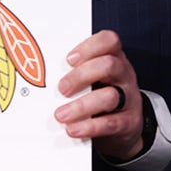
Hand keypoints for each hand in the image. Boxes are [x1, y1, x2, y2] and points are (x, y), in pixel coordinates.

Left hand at [54, 30, 144, 161]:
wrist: (126, 123)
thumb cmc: (102, 94)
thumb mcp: (94, 77)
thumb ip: (76, 72)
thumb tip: (42, 73)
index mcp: (114, 58)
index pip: (109, 41)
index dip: (89, 47)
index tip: (69, 59)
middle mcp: (123, 75)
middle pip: (109, 65)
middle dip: (81, 76)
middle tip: (62, 88)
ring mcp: (128, 98)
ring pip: (110, 96)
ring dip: (81, 106)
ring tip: (61, 115)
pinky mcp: (128, 122)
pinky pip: (111, 123)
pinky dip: (89, 126)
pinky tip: (73, 129)